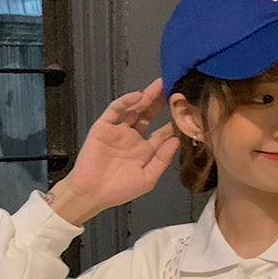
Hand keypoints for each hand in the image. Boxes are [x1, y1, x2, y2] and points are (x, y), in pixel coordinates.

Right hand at [48, 78, 179, 224]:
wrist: (92, 194)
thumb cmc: (119, 190)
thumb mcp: (147, 178)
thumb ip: (162, 159)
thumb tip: (176, 141)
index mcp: (144, 151)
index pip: (161, 132)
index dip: (172, 122)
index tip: (185, 112)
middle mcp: (132, 138)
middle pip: (148, 115)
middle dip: (160, 102)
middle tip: (173, 88)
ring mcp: (118, 131)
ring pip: (134, 109)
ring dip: (146, 97)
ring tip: (159, 85)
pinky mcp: (103, 127)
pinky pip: (115, 110)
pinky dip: (126, 101)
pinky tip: (138, 96)